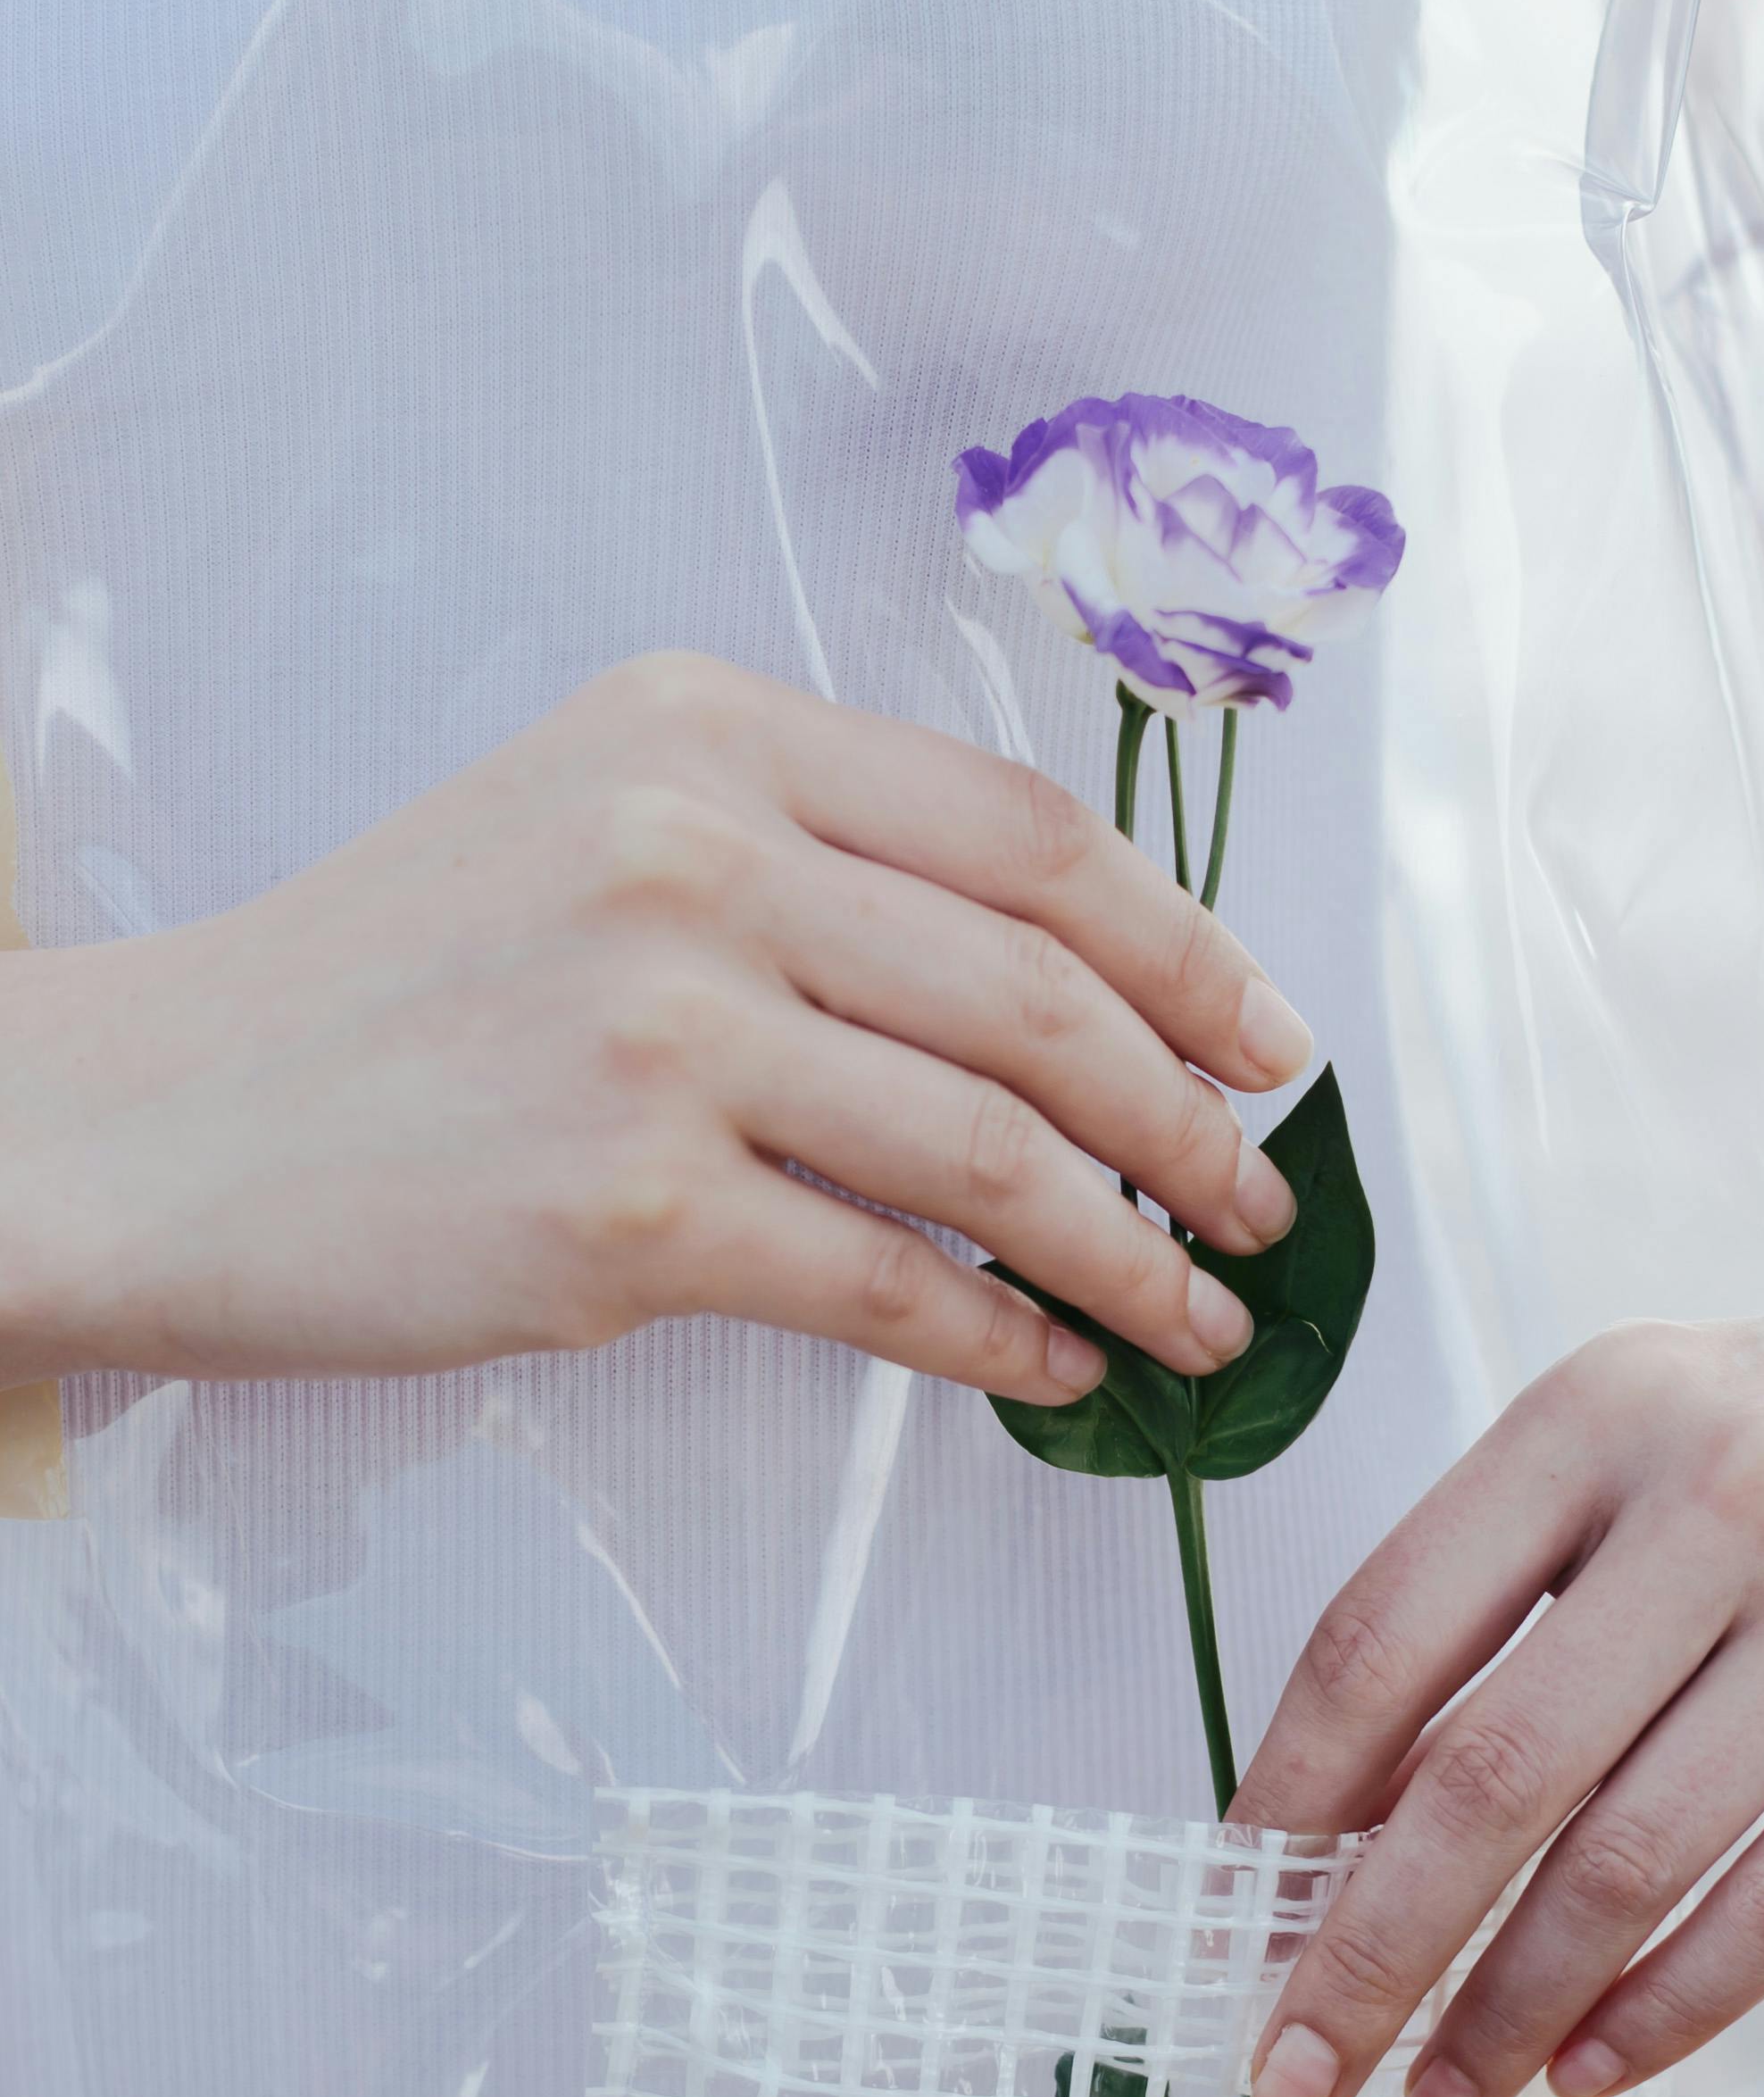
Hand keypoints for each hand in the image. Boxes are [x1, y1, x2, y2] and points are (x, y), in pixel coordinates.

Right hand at [0, 654, 1311, 1398]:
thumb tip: (1063, 989)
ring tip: (1196, 1312)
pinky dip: (1006, 1338)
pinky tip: (1055, 1366)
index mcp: (705, 729)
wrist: (160, 1121)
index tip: (1271, 1038)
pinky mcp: (629, 1209)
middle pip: (1041, 992)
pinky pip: (893, 1286)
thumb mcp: (590, 822)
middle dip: (1194, 1115)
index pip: (1029, 831)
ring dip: (1132, 1248)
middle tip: (1264, 1199)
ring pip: (994, 1148)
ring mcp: (661, 1030)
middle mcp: (693, 852)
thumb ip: (807, 857)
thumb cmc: (391, 989)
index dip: (1188, 946)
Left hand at [1237, 1287, 1763, 2096]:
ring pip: (1632, 1859)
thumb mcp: (1653, 1445)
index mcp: (1599, 1410)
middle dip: (1365, 1951)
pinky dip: (1670, 2008)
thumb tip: (1333, 1831)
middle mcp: (1723, 1483)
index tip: (1229, 1927)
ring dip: (1510, 2012)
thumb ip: (1507, 1599)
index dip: (1287, 1798)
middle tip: (1291, 2077)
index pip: (1386, 1630)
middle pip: (1487, 1770)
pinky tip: (1593, 2071)